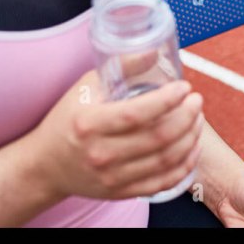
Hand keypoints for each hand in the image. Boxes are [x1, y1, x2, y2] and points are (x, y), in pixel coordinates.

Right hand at [30, 70, 204, 200]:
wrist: (46, 165)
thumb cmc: (69, 119)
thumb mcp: (87, 87)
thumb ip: (122, 67)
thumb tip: (155, 51)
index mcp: (89, 124)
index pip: (137, 114)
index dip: (167, 100)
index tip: (184, 87)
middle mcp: (101, 154)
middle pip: (158, 138)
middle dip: (187, 116)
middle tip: (197, 100)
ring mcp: (112, 177)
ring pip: (166, 160)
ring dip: (191, 137)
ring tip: (198, 118)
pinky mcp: (121, 192)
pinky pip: (163, 182)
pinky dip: (185, 164)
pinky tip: (193, 146)